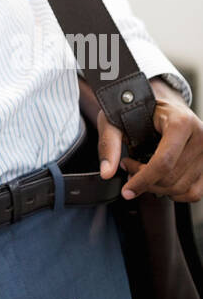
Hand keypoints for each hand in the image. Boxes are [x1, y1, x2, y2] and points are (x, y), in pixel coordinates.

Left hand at [80, 76, 202, 203]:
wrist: (162, 105)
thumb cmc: (140, 110)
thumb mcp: (118, 119)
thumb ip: (109, 142)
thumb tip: (106, 172)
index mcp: (181, 122)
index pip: (164, 162)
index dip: (143, 180)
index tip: (127, 190)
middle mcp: (199, 137)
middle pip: (171, 178)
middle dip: (145, 182)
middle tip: (128, 168)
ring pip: (181, 188)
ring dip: (157, 188)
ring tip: (141, 171)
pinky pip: (193, 193)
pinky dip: (174, 192)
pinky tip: (160, 179)